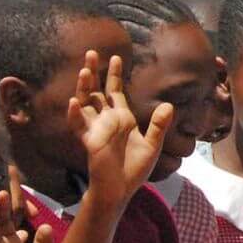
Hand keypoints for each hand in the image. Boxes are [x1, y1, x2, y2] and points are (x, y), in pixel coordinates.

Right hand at [66, 53, 171, 219]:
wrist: (121, 190)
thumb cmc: (135, 168)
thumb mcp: (153, 144)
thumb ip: (159, 125)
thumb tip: (169, 105)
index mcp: (122, 118)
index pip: (115, 92)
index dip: (114, 75)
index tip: (116, 56)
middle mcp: (107, 121)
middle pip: (97, 91)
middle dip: (95, 73)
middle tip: (92, 52)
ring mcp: (96, 130)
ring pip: (85, 104)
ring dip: (83, 88)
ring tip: (85, 71)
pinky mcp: (90, 142)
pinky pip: (79, 127)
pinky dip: (75, 115)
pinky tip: (73, 102)